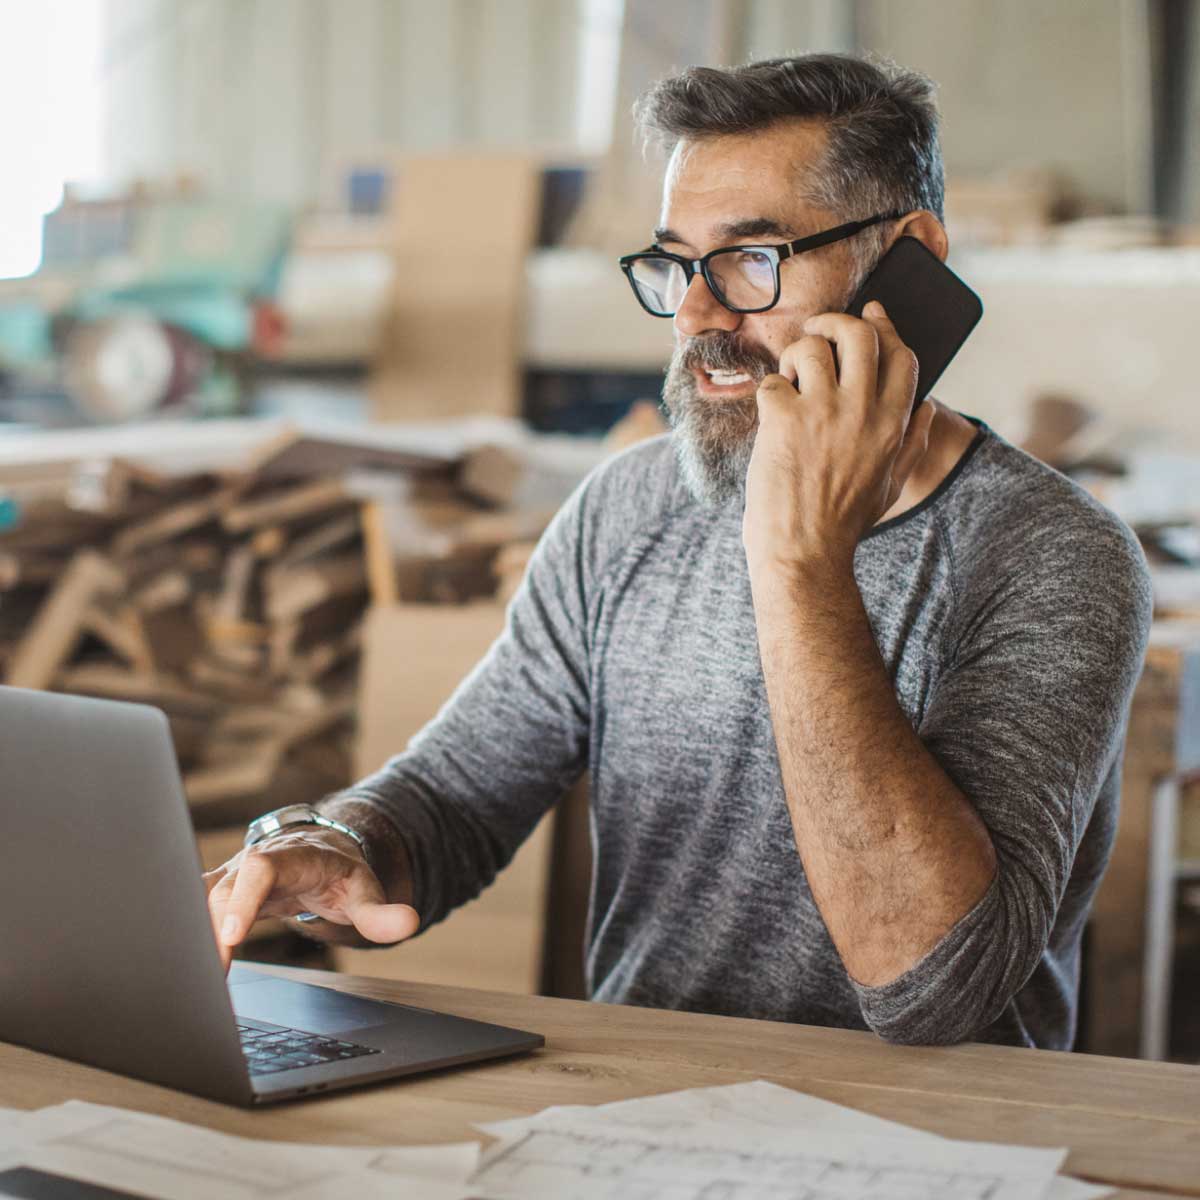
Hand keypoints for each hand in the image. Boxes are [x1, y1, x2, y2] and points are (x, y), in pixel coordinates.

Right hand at [204, 827, 419, 972]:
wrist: (320, 852)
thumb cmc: (339, 874)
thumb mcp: (365, 891)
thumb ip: (382, 912)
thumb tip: (409, 923)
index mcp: (292, 857)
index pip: (262, 869)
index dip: (243, 900)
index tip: (230, 936)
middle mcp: (254, 862)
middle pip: (223, 886)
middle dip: (208, 928)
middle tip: (209, 976)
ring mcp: (232, 875)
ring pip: (199, 896)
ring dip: (191, 933)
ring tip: (191, 980)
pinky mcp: (218, 891)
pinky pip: (191, 907)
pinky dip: (185, 934)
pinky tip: (182, 968)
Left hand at [742, 300, 934, 575]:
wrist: (804, 553)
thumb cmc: (844, 523)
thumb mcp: (893, 485)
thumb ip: (914, 442)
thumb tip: (930, 407)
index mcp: (894, 423)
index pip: (901, 354)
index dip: (885, 326)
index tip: (871, 313)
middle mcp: (863, 410)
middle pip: (859, 333)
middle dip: (834, 323)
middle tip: (817, 332)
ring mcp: (823, 412)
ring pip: (812, 348)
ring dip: (795, 358)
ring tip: (789, 382)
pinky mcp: (784, 420)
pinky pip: (773, 382)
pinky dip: (768, 395)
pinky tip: (771, 419)